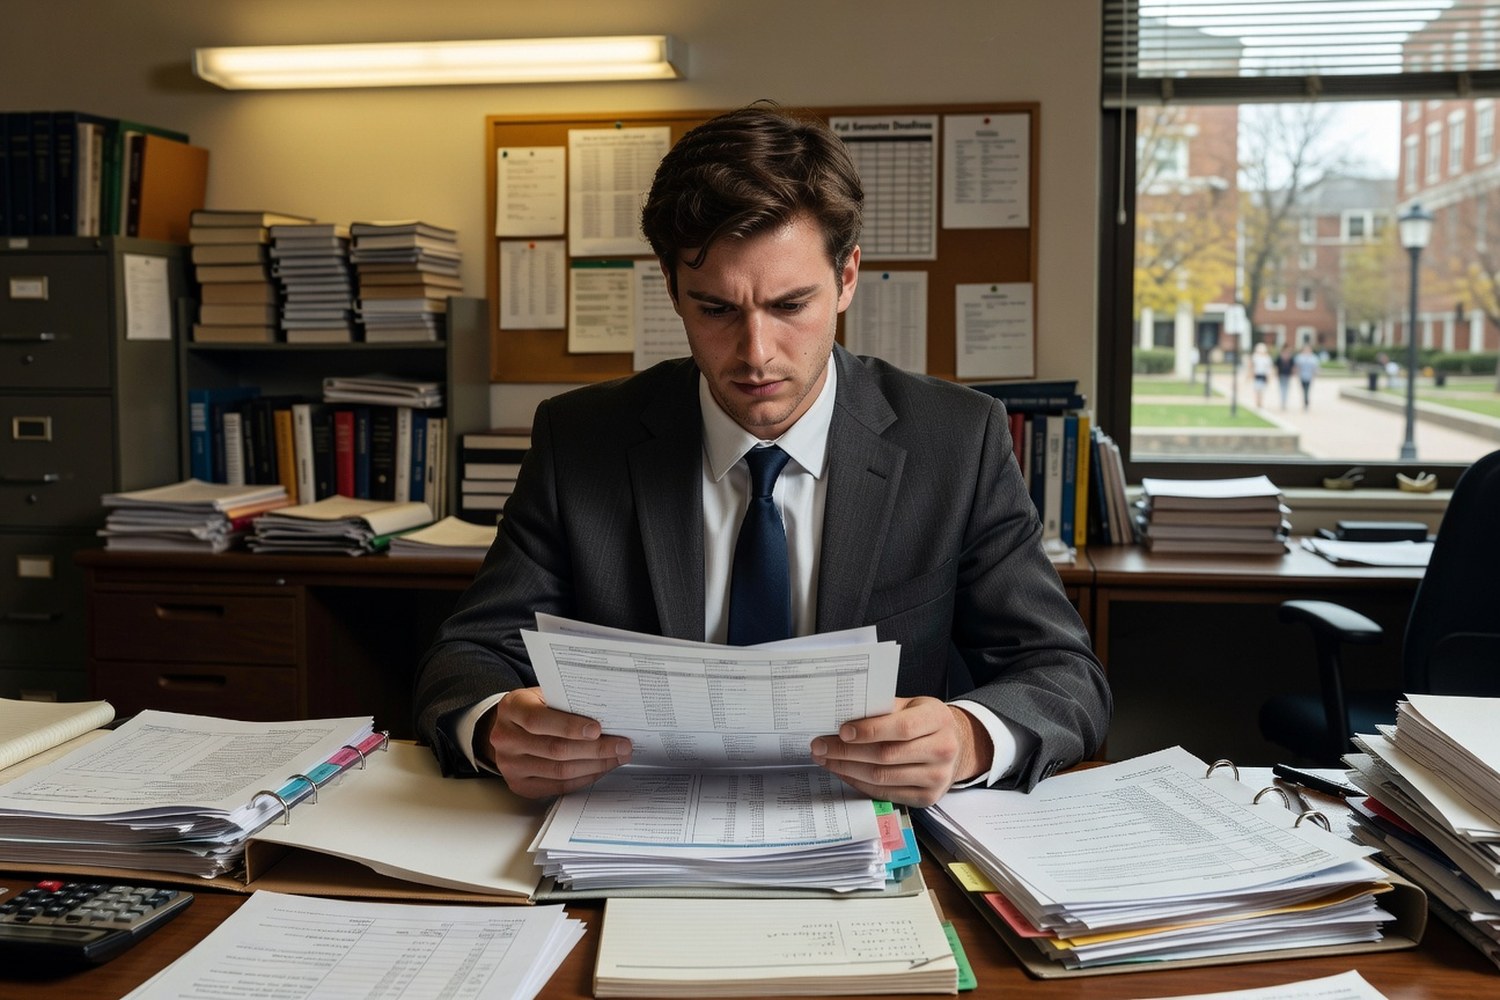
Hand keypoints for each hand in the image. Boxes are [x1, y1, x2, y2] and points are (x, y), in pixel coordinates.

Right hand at [477, 687, 631, 797]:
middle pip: (555, 749)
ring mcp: (510, 766)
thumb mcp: (545, 695)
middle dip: (595, 749)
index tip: (598, 729)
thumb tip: (610, 715)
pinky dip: (584, 778)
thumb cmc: (537, 707)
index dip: (569, 726)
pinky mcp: (520, 785)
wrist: (511, 728)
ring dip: (595, 765)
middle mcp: (505, 738)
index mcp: (511, 708)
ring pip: (560, 771)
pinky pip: (558, 786)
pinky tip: (601, 768)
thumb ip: (568, 703)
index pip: (538, 720)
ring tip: (617, 757)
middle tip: (622, 745)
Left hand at [809, 697, 992, 806]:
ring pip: (882, 777)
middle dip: (846, 752)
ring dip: (848, 769)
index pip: (901, 728)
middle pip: (886, 755)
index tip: (841, 731)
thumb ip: (883, 709)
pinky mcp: (926, 798)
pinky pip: (885, 793)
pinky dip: (860, 783)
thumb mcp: (912, 706)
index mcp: (938, 720)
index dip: (869, 731)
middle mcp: (942, 750)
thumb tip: (842, 715)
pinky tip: (844, 772)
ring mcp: (936, 778)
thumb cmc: (925, 722)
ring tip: (826, 759)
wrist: (955, 747)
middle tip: (820, 746)